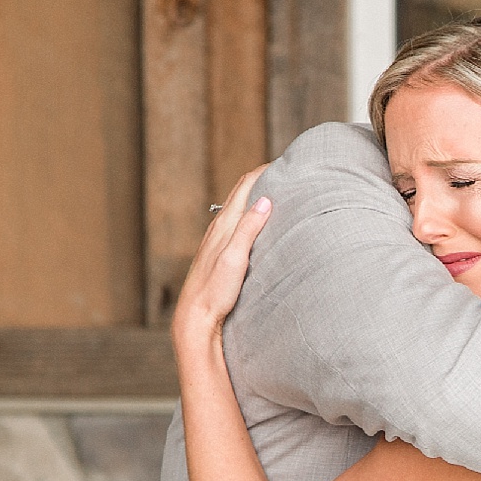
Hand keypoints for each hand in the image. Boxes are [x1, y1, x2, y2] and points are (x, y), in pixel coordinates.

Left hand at [172, 165, 271, 349]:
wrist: (195, 318)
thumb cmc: (215, 291)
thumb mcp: (236, 258)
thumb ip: (249, 228)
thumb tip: (266, 200)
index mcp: (224, 224)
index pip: (245, 185)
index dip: (264, 170)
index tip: (285, 163)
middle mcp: (218, 228)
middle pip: (240, 193)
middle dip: (261, 178)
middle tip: (285, 172)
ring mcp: (217, 240)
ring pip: (238, 208)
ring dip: (255, 195)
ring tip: (276, 192)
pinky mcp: (219, 254)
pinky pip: (236, 224)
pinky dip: (250, 214)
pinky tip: (257, 224)